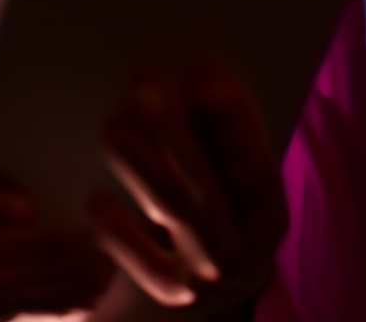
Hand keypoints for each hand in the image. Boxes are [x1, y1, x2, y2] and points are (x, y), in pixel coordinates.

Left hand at [87, 68, 287, 317]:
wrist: (204, 286)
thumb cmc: (213, 207)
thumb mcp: (224, 171)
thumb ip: (216, 128)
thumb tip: (199, 71)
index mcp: (268, 215)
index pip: (255, 166)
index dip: (232, 122)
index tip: (203, 77)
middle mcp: (245, 251)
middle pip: (206, 185)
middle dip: (174, 129)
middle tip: (145, 86)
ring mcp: (207, 277)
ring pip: (173, 210)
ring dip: (142, 164)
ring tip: (114, 127)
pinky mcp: (169, 294)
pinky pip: (143, 263)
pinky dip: (120, 231)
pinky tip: (97, 200)